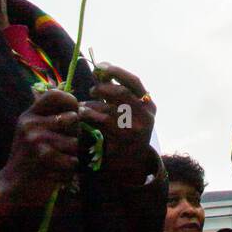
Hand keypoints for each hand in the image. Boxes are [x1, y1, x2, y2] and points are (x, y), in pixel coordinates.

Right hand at [0, 88, 80, 209]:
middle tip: (61, 146)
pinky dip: (68, 171)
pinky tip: (54, 173)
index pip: (54, 95)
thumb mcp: (30, 131)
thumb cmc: (27, 157)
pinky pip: (73, 161)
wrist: (11, 186)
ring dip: (71, 155)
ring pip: (75, 142)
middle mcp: (31, 125)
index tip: (74, 112)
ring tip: (55, 162)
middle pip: (73, 118)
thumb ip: (49, 118)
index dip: (70, 100)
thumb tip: (80, 108)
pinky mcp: (46, 159)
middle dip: (74, 134)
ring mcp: (37, 141)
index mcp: (28, 116)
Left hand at [79, 62, 155, 184]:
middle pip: (120, 92)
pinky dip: (88, 116)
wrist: (131, 164)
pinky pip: (99, 123)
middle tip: (92, 90)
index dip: (116, 71)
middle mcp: (146, 117)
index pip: (134, 81)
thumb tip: (100, 71)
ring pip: (106, 108)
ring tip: (84, 106)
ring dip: (90, 104)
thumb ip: (118, 93)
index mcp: (149, 106)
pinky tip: (82, 116)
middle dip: (101, 88)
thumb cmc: (127, 132)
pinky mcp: (120, 142)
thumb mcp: (130, 112)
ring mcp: (134, 130)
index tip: (100, 66)